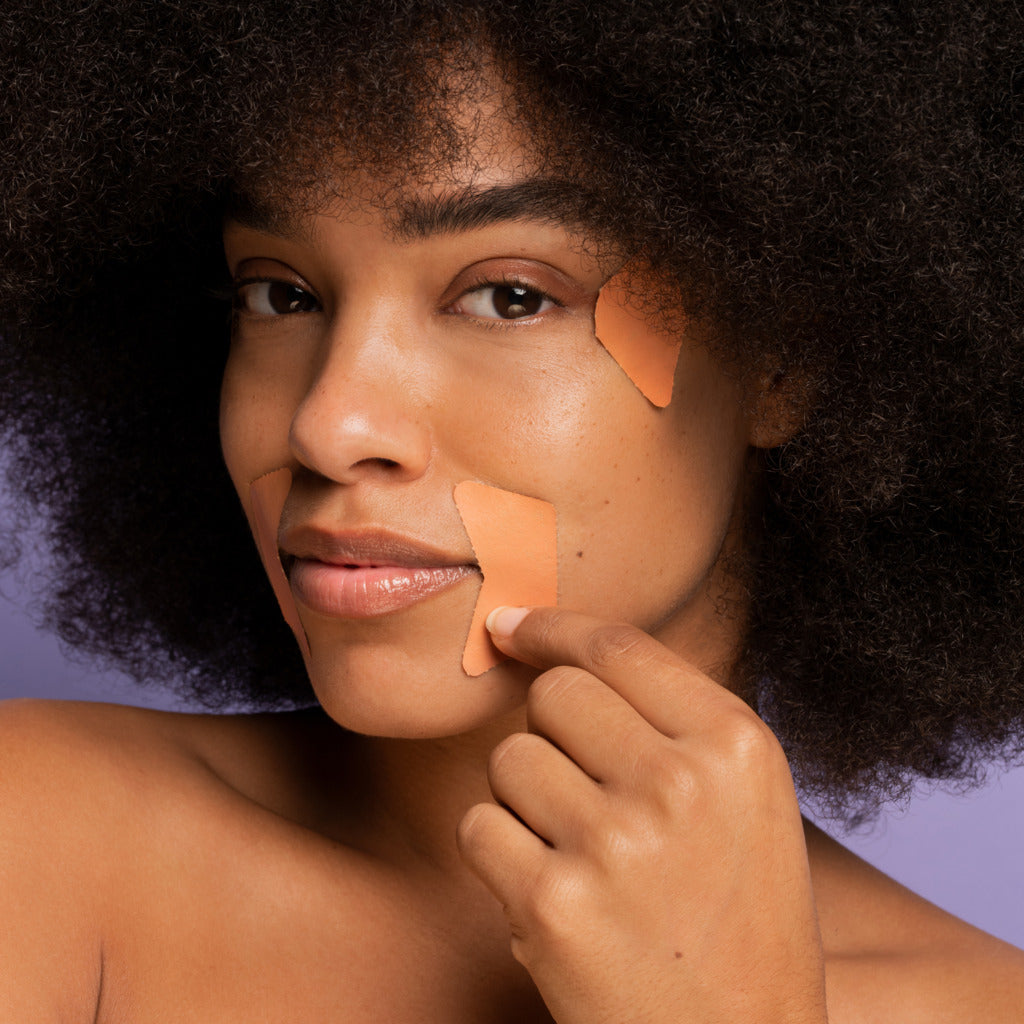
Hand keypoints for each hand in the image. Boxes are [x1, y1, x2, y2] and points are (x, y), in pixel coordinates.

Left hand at [456, 606, 827, 1023]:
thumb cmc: (735, 917)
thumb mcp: (744, 799)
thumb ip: (667, 718)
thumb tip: (549, 648)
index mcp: (735, 744)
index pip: (616, 647)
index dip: (551, 627)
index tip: (510, 625)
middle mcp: (679, 782)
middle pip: (552, 695)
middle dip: (550, 733)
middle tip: (585, 794)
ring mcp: (614, 842)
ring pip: (509, 759)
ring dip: (526, 800)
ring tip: (581, 857)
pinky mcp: (554, 904)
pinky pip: (478, 828)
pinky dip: (499, 856)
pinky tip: (552, 896)